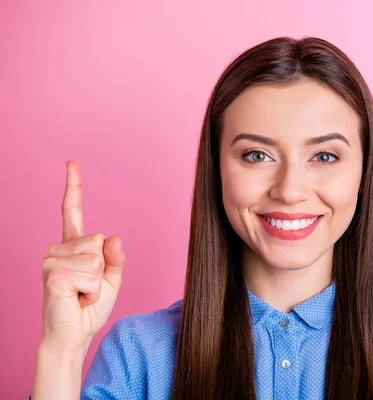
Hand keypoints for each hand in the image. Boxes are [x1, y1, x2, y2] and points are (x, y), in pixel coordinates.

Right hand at [40, 161, 125, 353]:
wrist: (74, 335)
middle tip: (87, 288)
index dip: (73, 187)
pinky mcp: (52, 274)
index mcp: (73, 247)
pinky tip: (76, 298)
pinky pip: (91, 274)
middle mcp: (58, 248)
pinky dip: (92, 292)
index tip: (71, 163)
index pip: (71, 211)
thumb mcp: (111, 280)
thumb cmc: (89, 308)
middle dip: (102, 268)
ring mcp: (51, 260)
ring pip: (95, 258)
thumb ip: (115, 258)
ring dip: (97, 282)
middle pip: (98, 240)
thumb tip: (114, 237)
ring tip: (81, 294)